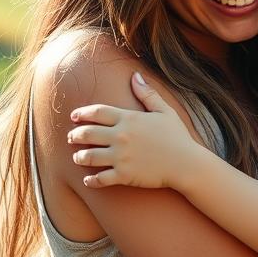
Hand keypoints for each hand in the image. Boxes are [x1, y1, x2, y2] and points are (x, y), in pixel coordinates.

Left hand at [67, 72, 205, 188]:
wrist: (186, 163)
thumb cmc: (177, 136)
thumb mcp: (164, 111)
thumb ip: (147, 94)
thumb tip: (134, 76)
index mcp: (129, 118)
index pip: (97, 112)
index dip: (82, 113)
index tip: (74, 117)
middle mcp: (121, 136)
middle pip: (87, 133)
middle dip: (75, 135)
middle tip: (70, 138)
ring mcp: (121, 157)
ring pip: (89, 156)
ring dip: (79, 157)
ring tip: (78, 157)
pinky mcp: (124, 175)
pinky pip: (100, 178)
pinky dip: (91, 180)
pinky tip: (88, 180)